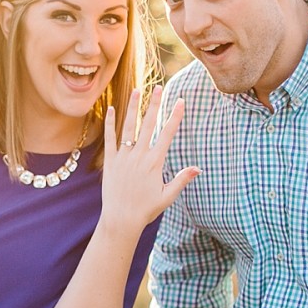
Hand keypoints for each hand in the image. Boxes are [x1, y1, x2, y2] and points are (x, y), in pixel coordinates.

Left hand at [100, 86, 198, 232]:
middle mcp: (139, 156)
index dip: (175, 116)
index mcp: (154, 163)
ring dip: (133, 107)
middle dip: (155, 104)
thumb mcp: (167, 196)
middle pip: (148, 125)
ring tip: (138, 90)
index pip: (167, 134)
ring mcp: (123, 157)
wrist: (121, 219)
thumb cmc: (146, 209)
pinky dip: (110, 123)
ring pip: (129, 127)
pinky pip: (110, 139)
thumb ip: (182, 180)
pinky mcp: (110, 161)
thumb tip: (198, 169)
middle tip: (159, 87)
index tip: (180, 101)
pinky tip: (110, 108)